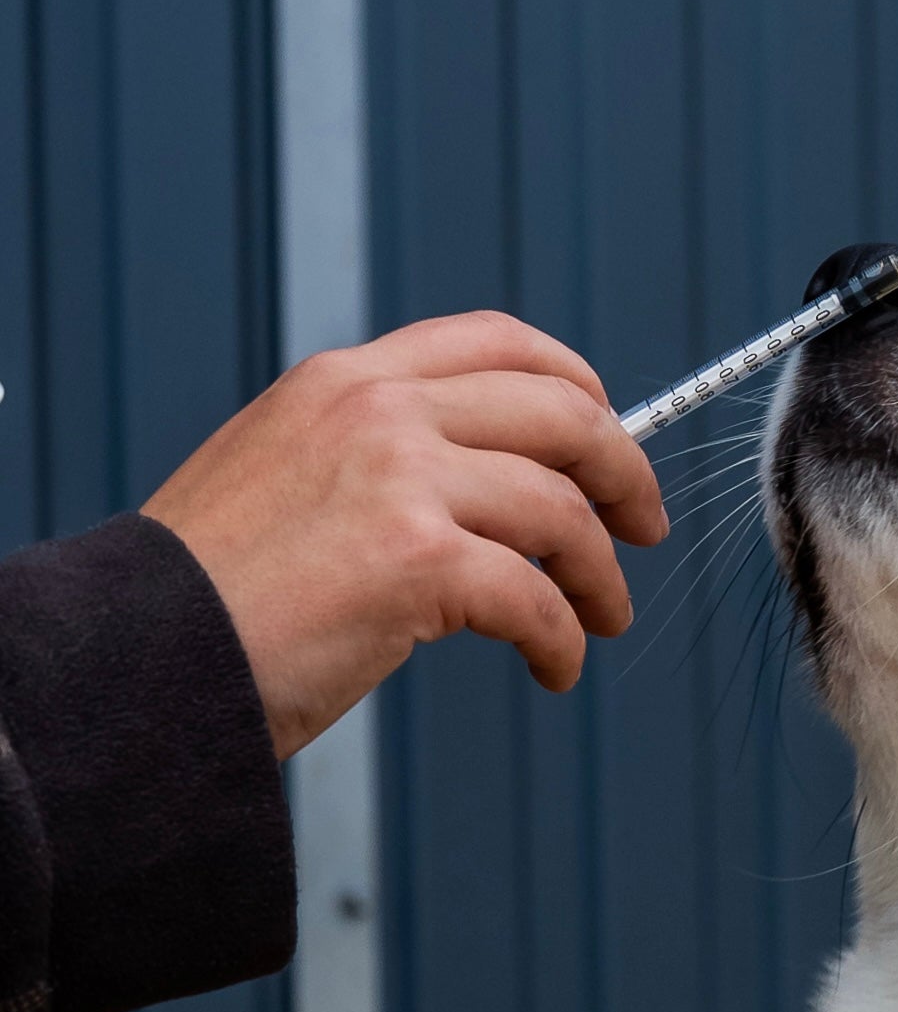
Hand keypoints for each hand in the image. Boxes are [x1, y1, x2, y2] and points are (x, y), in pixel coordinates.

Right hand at [143, 311, 669, 757]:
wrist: (141, 653)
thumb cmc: (217, 588)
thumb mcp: (287, 472)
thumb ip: (377, 453)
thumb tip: (487, 478)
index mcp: (347, 381)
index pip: (499, 342)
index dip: (581, 388)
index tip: (611, 439)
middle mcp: (378, 411)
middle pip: (564, 414)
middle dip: (625, 473)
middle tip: (643, 529)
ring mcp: (400, 479)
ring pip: (564, 510)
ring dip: (602, 575)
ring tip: (600, 619)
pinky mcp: (418, 561)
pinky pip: (538, 600)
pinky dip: (562, 642)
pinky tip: (554, 669)